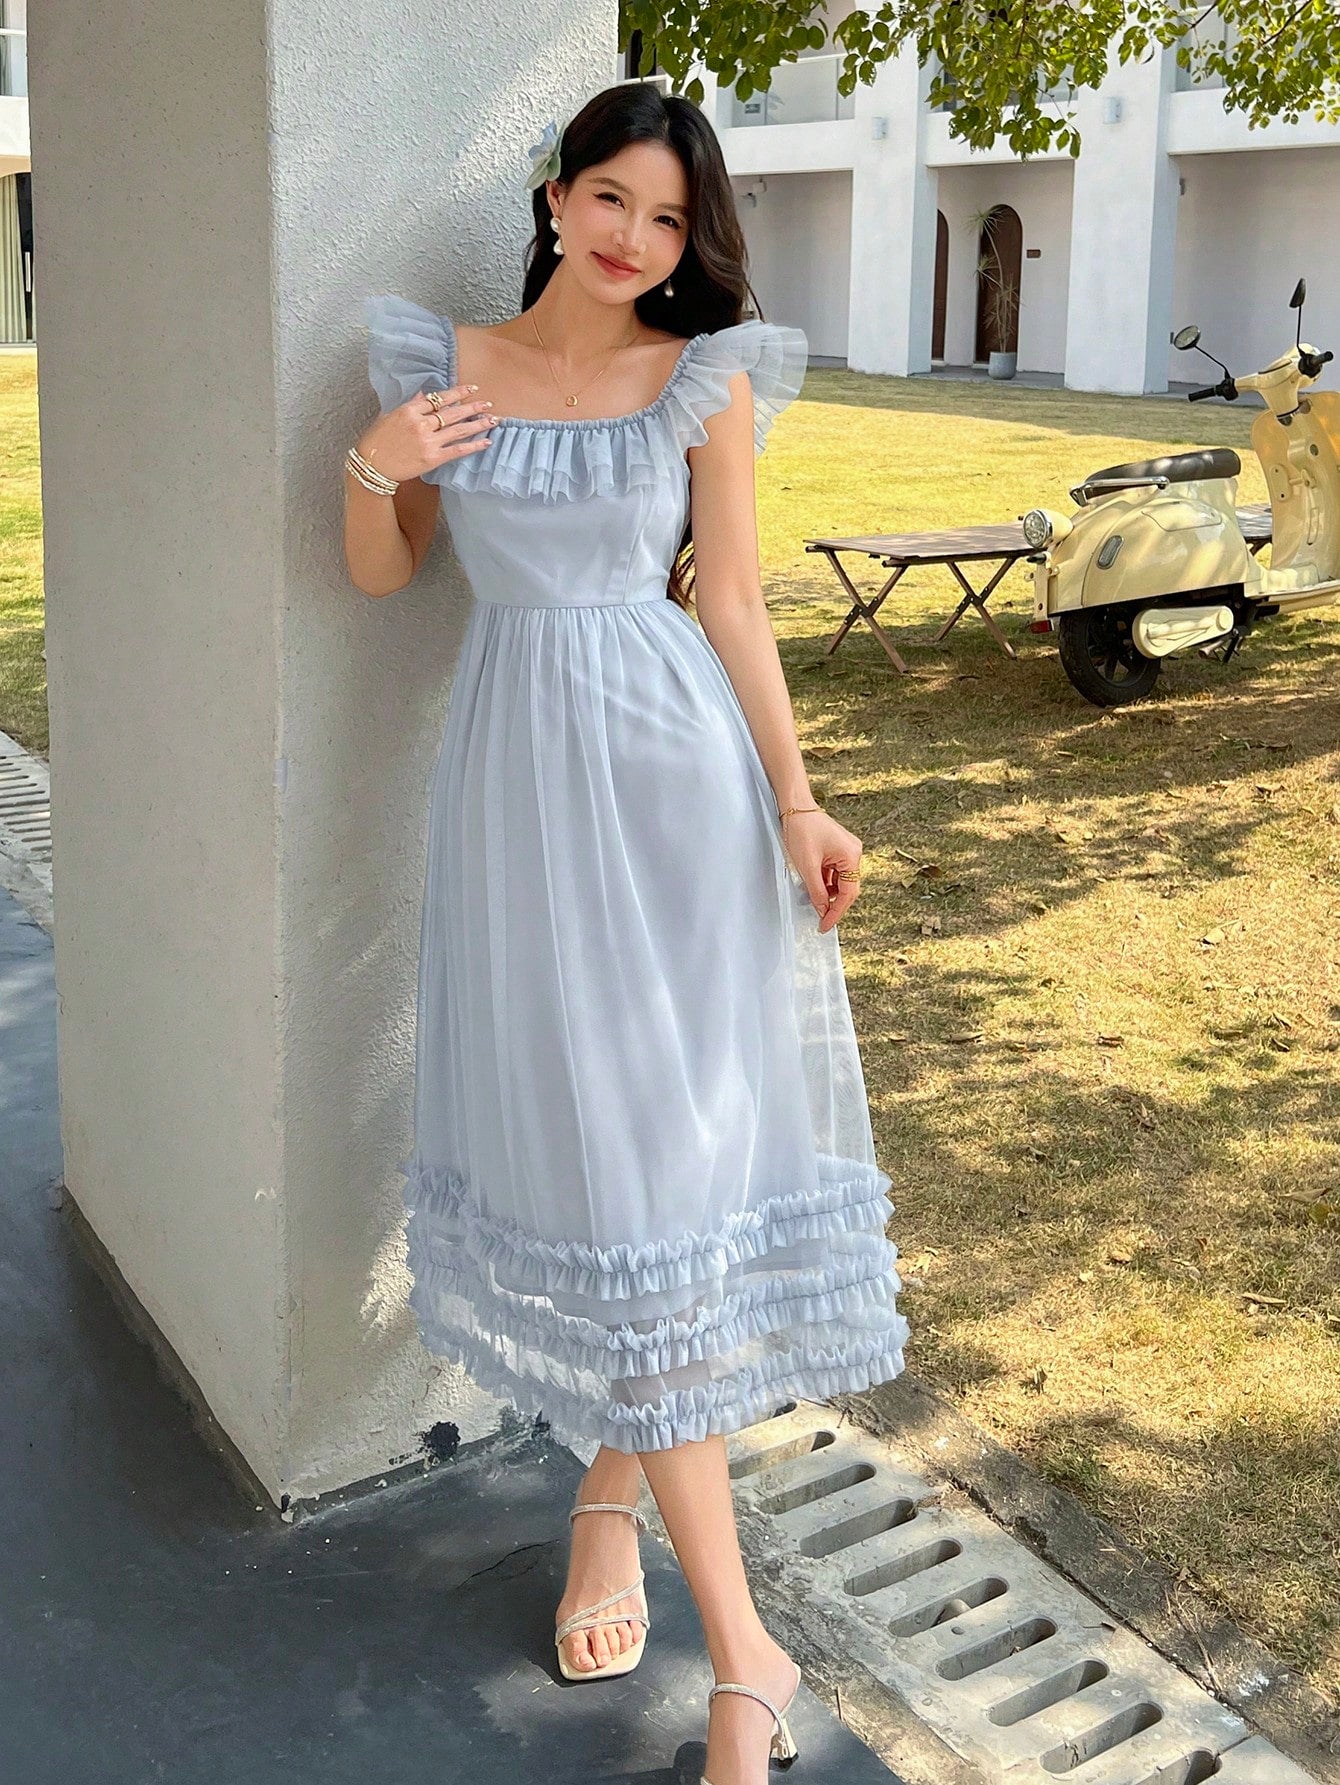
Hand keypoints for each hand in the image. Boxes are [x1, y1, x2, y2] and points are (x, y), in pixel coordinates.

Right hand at [354, 383, 494, 485]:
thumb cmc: (376, 441)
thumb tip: (424, 394)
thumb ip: (410, 405)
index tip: (471, 389)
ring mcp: (428, 441)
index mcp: (409, 410)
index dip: (457, 393)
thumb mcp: (390, 416)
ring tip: (494, 419)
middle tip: (488, 403)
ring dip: (478, 424)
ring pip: (459, 429)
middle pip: (453, 412)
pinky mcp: (432, 458)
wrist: (371, 466)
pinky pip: (457, 450)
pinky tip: (486, 441)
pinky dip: (473, 446)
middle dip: (473, 407)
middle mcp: (421, 423)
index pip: (439, 399)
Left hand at [781, 809, 861, 933]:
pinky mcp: (838, 850)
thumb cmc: (801, 829)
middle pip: (847, 888)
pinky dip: (824, 882)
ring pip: (840, 881)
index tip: (825, 926)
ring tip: (811, 899)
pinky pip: (834, 872)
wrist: (795, 806)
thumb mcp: (808, 866)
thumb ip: (817, 891)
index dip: (836, 912)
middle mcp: (854, 853)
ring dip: (827, 892)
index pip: (848, 893)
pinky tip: (813, 886)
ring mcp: (847, 851)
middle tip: (820, 920)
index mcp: (851, 855)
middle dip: (833, 904)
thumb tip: (822, 911)